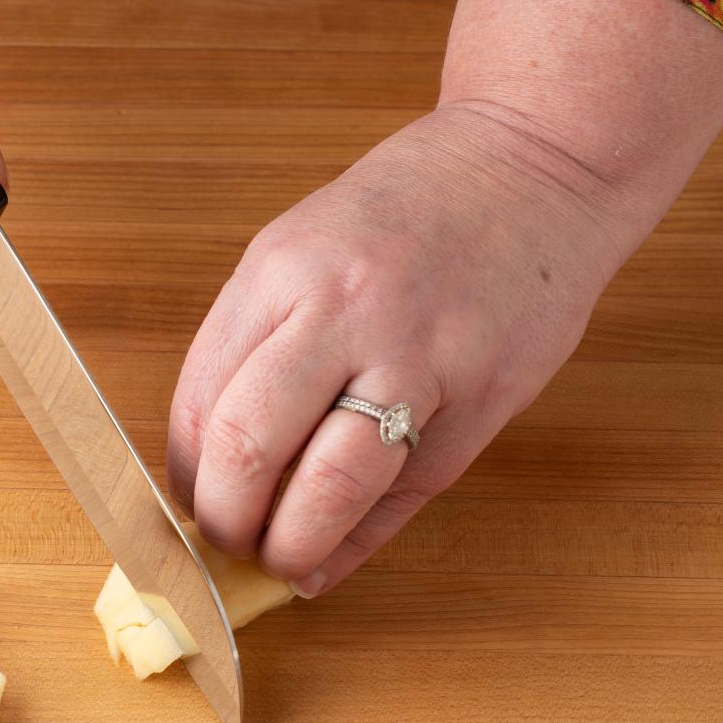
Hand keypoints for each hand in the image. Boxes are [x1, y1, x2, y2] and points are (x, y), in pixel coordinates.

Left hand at [166, 104, 644, 597]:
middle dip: (225, 521)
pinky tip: (328, 559)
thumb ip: (259, 341)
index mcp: (282, 271)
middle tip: (229, 539)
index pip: (200, 402)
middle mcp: (343, 311)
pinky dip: (354, 544)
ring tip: (279, 557)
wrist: (537, 163)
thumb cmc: (411, 211)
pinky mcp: (480, 399)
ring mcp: (418, 357)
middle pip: (248, 450)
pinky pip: (403, 496)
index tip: (193, 499)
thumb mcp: (305, 247)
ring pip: (328, 489)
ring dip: (288, 547)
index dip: (185, 475)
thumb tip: (213, 458)